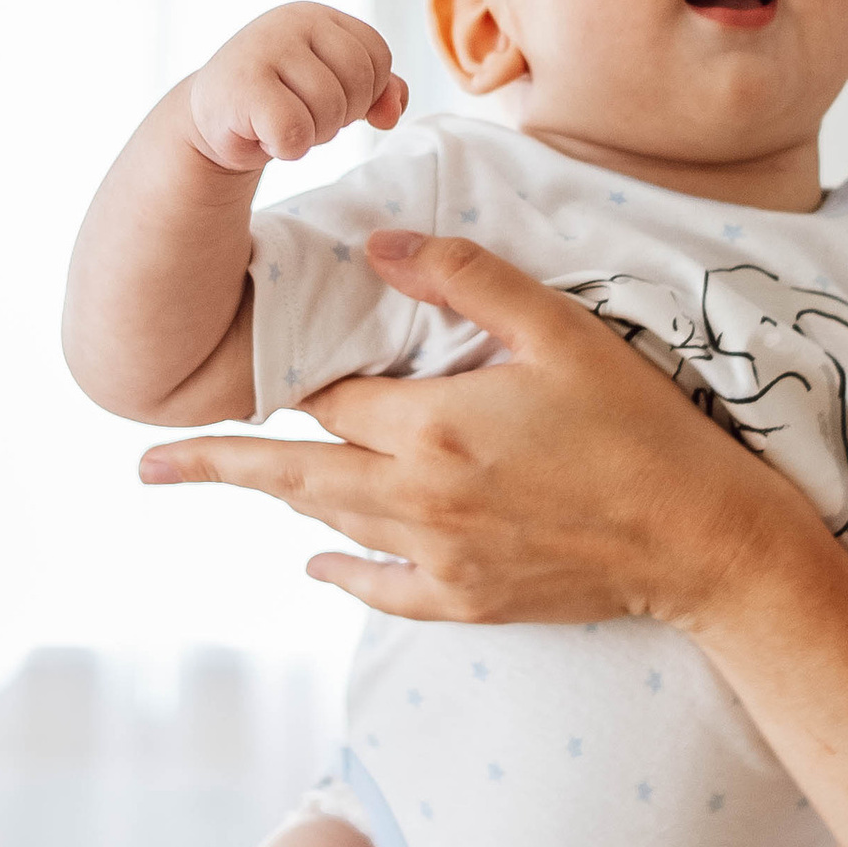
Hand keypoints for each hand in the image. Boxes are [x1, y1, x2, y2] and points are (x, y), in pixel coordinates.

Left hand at [136, 231, 812, 627]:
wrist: (701, 540)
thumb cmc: (638, 427)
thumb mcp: (558, 331)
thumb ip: (464, 278)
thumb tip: (379, 245)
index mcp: (430, 425)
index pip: (330, 395)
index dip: (298, 373)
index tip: (258, 354)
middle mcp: (417, 498)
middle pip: (294, 473)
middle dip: (217, 463)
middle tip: (146, 467)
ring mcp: (438, 559)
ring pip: (329, 525)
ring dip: (273, 502)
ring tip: (219, 485)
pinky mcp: (467, 601)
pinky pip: (379, 590)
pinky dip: (340, 573)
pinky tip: (315, 562)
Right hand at [184, 5, 409, 174]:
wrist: (210, 122)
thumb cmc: (279, 101)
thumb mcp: (334, 90)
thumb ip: (377, 92)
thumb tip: (392, 112)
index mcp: (319, 16)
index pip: (378, 55)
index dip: (367, 92)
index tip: (331, 99)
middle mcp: (293, 22)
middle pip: (361, 81)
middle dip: (342, 115)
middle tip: (305, 116)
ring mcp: (265, 48)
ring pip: (330, 108)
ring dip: (313, 134)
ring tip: (282, 124)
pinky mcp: (243, 85)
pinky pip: (295, 131)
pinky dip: (287, 148)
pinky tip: (263, 135)